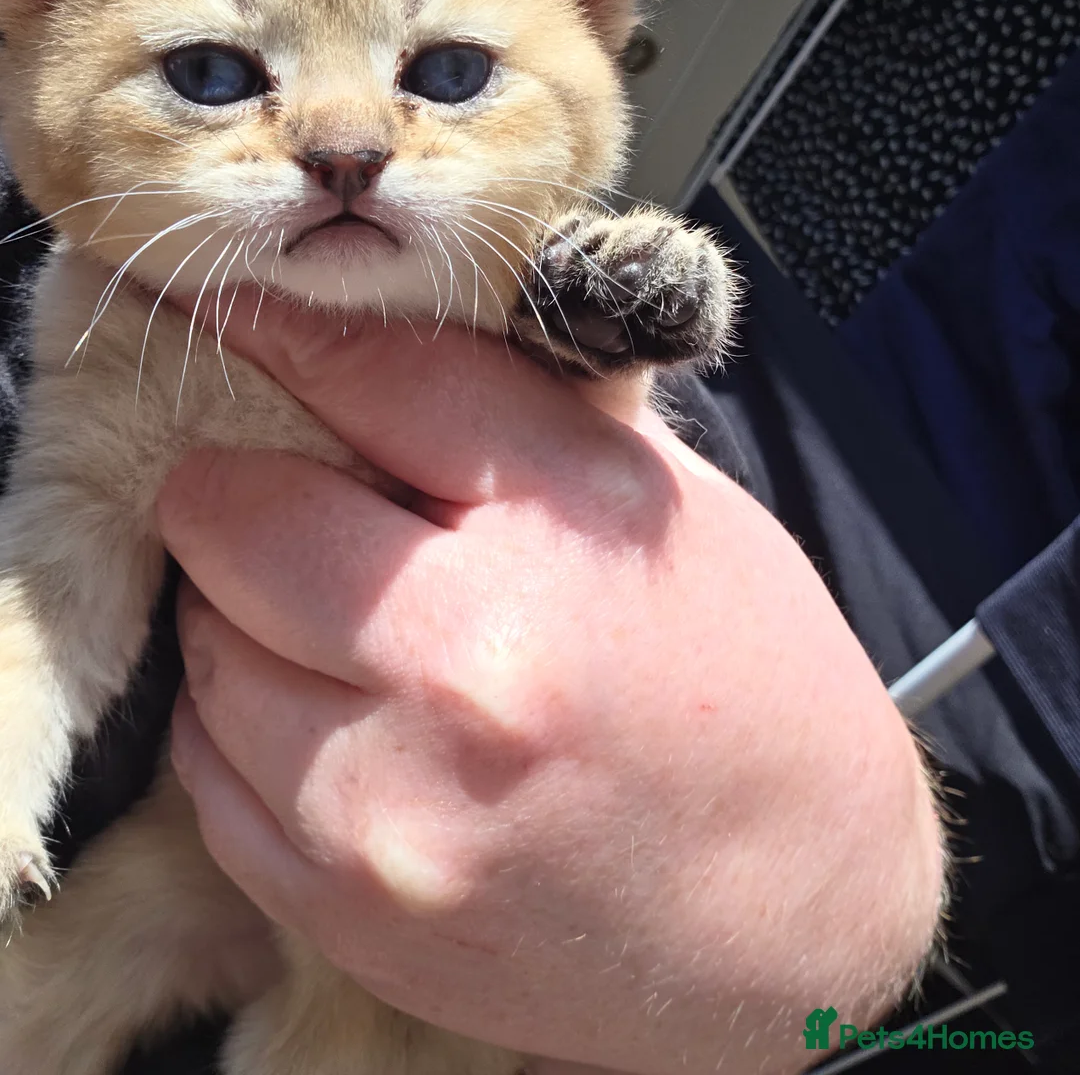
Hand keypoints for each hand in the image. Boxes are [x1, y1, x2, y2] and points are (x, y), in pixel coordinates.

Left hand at [158, 294, 942, 1074]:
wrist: (803, 925)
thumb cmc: (751, 694)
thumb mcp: (669, 511)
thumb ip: (516, 425)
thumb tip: (365, 356)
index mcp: (570, 533)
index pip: (379, 379)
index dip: (287, 332)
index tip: (235, 312)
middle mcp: (467, 665)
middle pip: (235, 514)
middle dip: (239, 488)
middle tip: (280, 501)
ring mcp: (390, 803)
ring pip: (205, 646)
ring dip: (244, 615)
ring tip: (326, 627)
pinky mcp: (344, 910)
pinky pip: (210, 774)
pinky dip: (247, 726)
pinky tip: (329, 721)